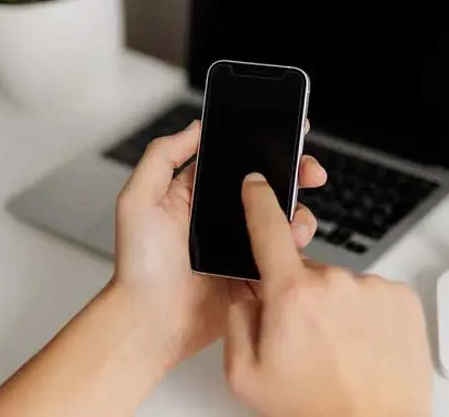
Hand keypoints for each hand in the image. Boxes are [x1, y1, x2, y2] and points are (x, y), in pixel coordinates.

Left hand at [111, 120, 326, 366]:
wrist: (150, 322)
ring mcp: (242, 247)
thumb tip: (195, 127)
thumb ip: (162, 156)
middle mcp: (223, 218)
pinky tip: (292, 243)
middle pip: (269, 187)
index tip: (289, 134)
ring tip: (296, 219)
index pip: (239, 163)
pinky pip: (283, 255)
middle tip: (309, 171)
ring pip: (283, 219)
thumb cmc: (138, 267)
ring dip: (299, 213)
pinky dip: (295, 247)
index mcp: (198, 195)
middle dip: (296, 173)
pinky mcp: (256, 274)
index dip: (265, 147)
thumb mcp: (138, 199)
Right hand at [224, 173, 432, 416]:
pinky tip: (364, 348)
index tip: (256, 184)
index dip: (259, 201)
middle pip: (308, 273)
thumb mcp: (246, 375)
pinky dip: (368, 316)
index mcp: (293, 295)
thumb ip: (237, 322)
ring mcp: (372, 288)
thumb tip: (249, 298)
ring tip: (341, 353)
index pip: (269, 229)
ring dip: (338, 311)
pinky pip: (375, 297)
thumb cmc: (316, 409)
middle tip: (308, 344)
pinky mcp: (402, 299)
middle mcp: (335, 283)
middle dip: (302, 300)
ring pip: (343, 288)